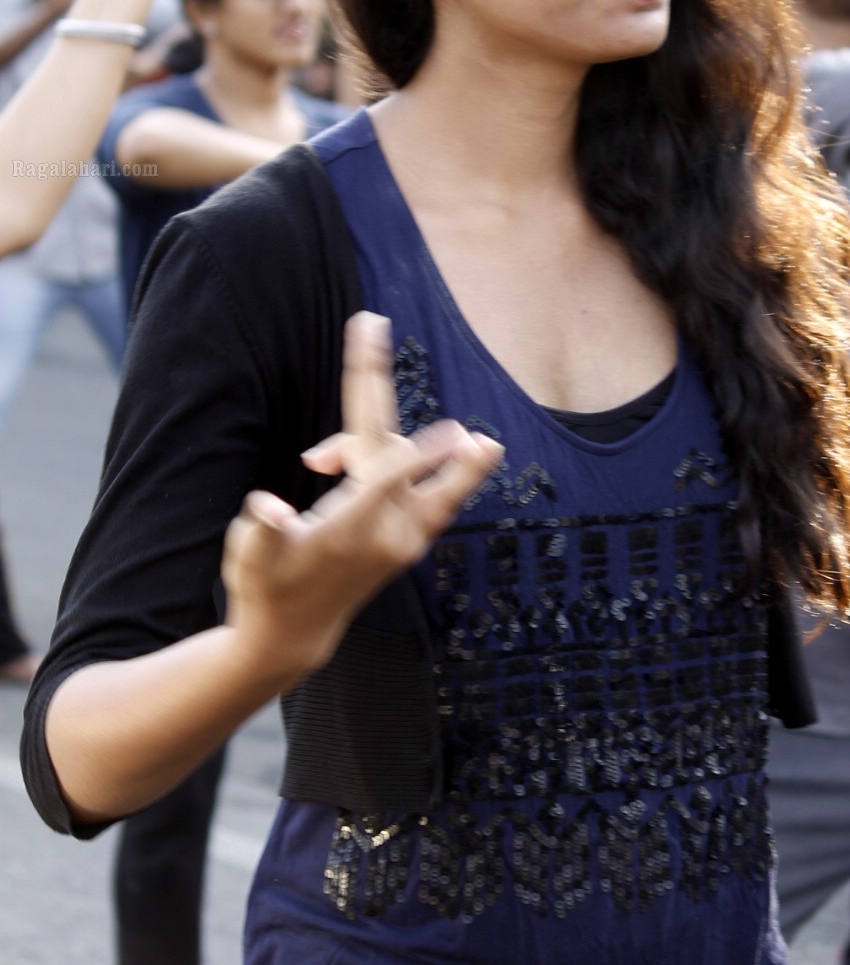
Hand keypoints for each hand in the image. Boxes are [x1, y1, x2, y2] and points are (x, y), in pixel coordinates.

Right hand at [220, 312, 502, 681]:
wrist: (292, 634)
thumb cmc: (263, 586)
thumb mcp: (249, 559)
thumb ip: (261, 530)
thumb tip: (266, 507)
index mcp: (349, 530)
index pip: (383, 472)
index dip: (413, 449)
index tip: (447, 428)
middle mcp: (387, 535)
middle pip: (399, 458)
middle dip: (396, 409)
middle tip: (372, 331)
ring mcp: (404, 541)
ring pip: (435, 488)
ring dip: (458, 465)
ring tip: (485, 446)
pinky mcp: (409, 543)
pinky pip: (431, 498)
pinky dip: (426, 471)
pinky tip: (433, 453)